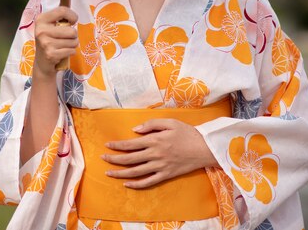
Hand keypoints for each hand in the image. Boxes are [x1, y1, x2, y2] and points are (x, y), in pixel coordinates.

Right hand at [32, 6, 78, 79]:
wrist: (42, 63)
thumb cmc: (49, 41)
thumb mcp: (50, 26)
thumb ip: (60, 15)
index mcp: (41, 19)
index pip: (62, 10)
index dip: (73, 16)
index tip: (73, 21)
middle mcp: (41, 30)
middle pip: (72, 30)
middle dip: (73, 36)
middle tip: (65, 39)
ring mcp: (45, 43)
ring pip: (73, 41)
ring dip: (72, 45)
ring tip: (63, 46)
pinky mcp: (50, 54)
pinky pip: (71, 51)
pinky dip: (70, 53)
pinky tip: (61, 53)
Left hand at [102, 119, 217, 188]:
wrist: (205, 148)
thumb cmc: (187, 133)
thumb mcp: (170, 122)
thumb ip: (151, 124)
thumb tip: (135, 130)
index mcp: (154, 140)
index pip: (130, 144)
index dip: (117, 145)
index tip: (107, 145)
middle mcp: (155, 154)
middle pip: (130, 159)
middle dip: (114, 159)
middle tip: (103, 158)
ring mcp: (160, 166)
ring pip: (136, 172)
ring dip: (121, 173)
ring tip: (109, 173)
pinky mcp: (166, 175)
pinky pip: (149, 182)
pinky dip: (137, 184)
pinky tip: (128, 184)